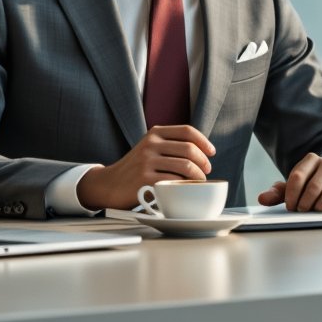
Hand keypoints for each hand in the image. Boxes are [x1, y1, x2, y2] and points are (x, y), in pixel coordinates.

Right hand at [77, 125, 215, 210]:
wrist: (109, 184)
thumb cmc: (136, 169)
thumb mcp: (150, 149)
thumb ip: (170, 146)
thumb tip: (204, 152)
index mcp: (155, 133)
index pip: (187, 131)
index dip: (204, 142)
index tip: (211, 153)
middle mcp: (150, 144)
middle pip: (189, 149)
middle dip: (203, 162)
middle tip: (206, 171)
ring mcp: (146, 161)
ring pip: (185, 166)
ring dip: (198, 176)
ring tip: (198, 182)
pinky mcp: (144, 179)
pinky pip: (175, 181)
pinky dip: (185, 187)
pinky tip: (185, 190)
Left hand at [258, 155, 321, 211]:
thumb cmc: (309, 185)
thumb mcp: (293, 187)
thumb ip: (277, 192)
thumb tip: (262, 199)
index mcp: (310, 160)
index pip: (297, 177)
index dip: (292, 195)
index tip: (290, 207)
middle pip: (313, 188)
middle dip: (304, 204)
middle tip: (301, 211)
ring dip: (317, 209)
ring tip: (313, 210)